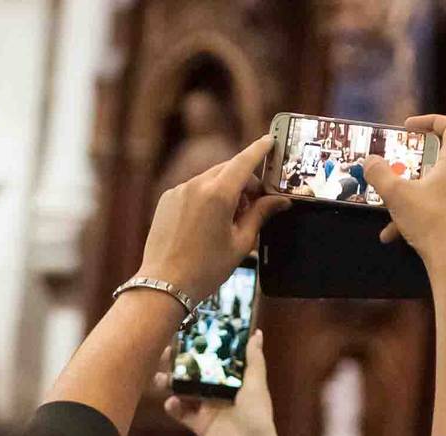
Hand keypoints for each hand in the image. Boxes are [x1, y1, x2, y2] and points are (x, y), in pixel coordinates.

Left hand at [139, 136, 290, 301]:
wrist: (165, 284)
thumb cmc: (206, 268)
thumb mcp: (241, 242)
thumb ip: (261, 214)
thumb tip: (280, 201)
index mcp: (218, 195)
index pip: (244, 162)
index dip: (259, 150)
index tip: (270, 141)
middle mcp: (196, 186)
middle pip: (228, 170)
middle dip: (246, 181)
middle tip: (258, 204)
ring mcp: (178, 191)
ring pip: (211, 179)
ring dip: (227, 190)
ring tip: (233, 221)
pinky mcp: (168, 200)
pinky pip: (194, 189)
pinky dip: (209, 197)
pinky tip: (212, 223)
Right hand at [155, 330, 284, 435]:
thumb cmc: (257, 415)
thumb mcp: (257, 385)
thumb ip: (254, 360)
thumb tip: (257, 333)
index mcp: (233, 379)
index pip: (214, 358)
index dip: (201, 346)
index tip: (187, 333)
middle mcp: (218, 390)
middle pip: (194, 372)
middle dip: (180, 362)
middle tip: (167, 353)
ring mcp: (206, 407)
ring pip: (183, 390)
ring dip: (170, 382)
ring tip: (161, 378)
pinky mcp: (197, 424)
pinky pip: (180, 412)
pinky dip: (173, 407)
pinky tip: (171, 402)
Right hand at [364, 114, 445, 267]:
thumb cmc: (431, 223)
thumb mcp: (396, 194)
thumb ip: (379, 173)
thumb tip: (370, 161)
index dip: (430, 120)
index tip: (408, 128)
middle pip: (441, 152)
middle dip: (413, 158)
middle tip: (396, 160)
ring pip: (435, 181)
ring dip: (410, 189)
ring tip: (388, 201)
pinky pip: (436, 202)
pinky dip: (416, 210)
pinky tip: (392, 232)